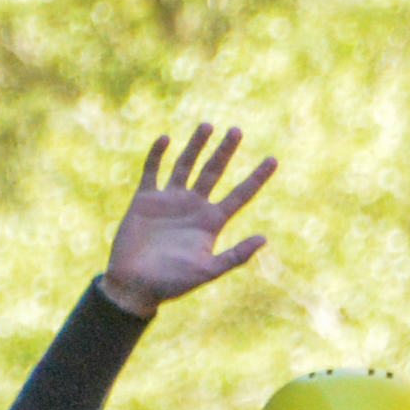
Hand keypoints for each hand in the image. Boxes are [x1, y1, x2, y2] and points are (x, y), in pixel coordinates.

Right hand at [101, 126, 271, 316]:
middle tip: (237, 130)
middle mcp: (193, 207)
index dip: (257, 178)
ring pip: (186, 165)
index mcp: (211, 223)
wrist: (135, 284)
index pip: (240, 195)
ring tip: (208, 125)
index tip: (274, 160)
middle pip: (214, 172)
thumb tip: (264, 238)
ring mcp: (170, 200)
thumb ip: (235, 255)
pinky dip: (158, 155)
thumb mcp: (207, 270)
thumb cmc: (172, 283)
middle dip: (225, 152)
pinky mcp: (146, 199)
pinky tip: (166, 139)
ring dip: (196, 146)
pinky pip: (153, 171)